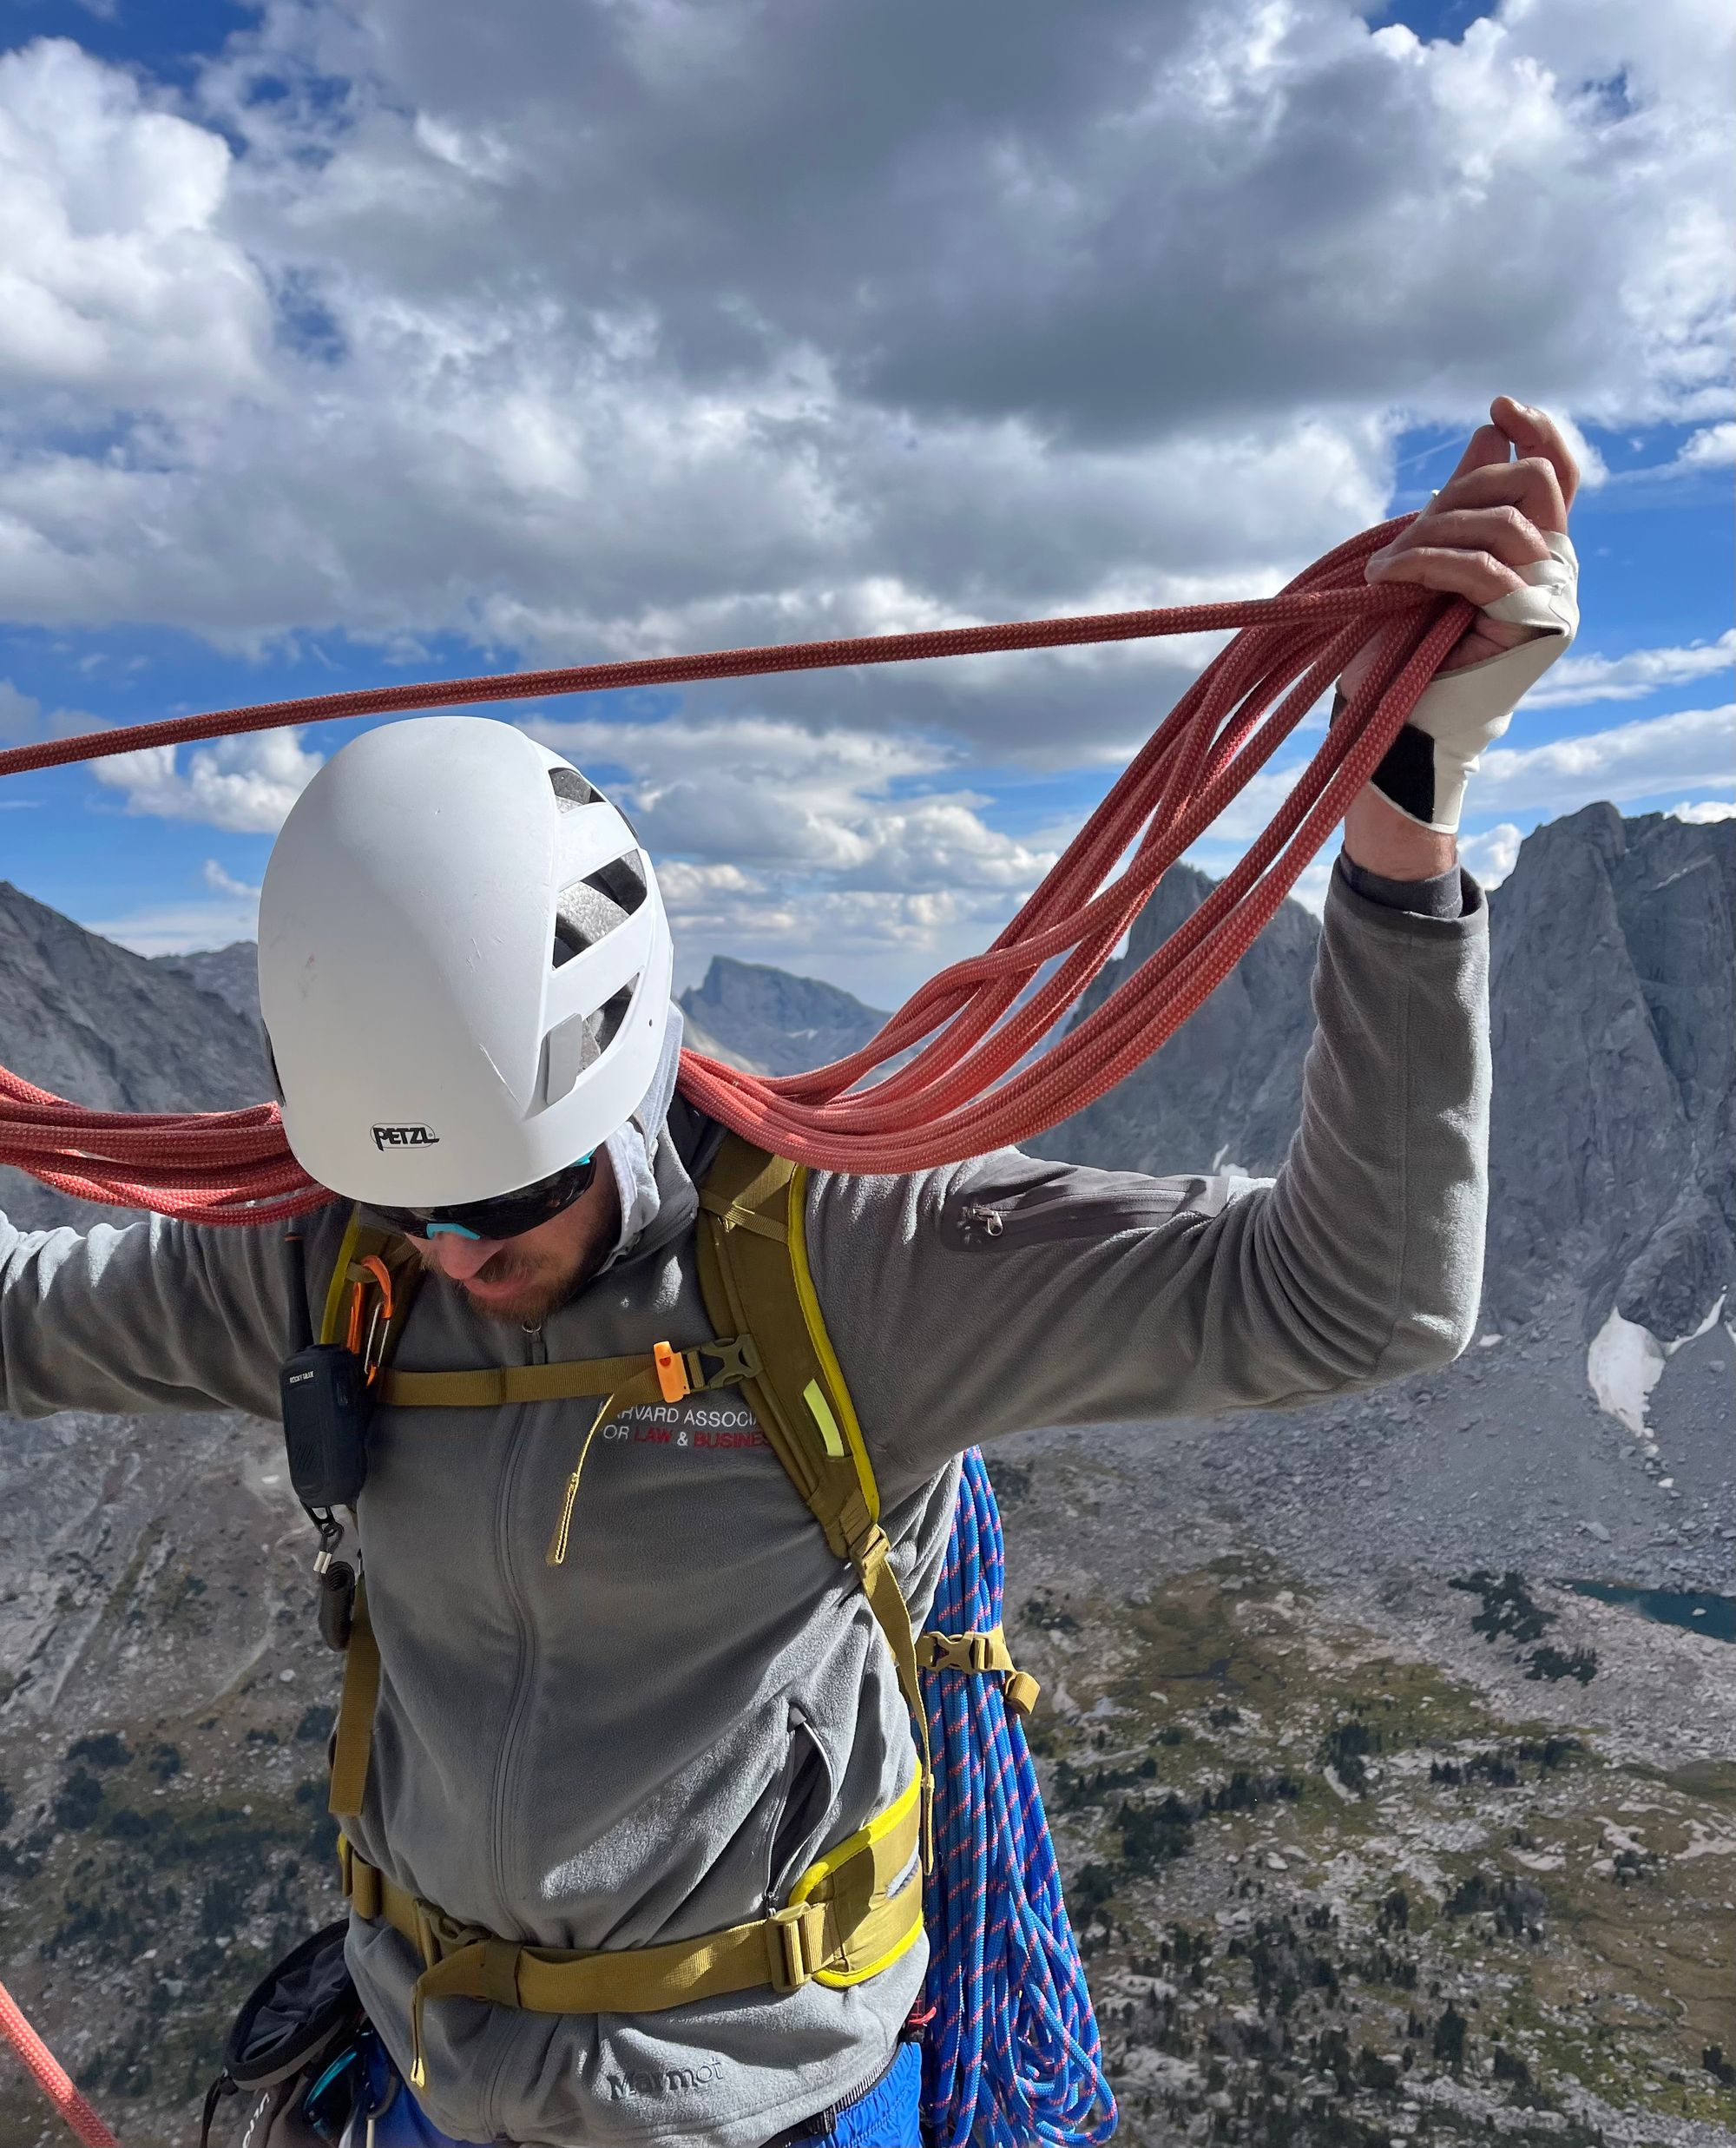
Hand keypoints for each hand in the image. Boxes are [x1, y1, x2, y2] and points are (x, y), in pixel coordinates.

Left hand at [1352, 396, 1579, 688]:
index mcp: (1536, 547)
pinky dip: (1426, 565)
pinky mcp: (1533, 627)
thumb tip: (1489, 431)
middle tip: (1407, 530)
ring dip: (1433, 534)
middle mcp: (1556, 568)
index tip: (1498, 408)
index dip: (1539, 432)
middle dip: (1461, 489)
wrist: (1392, 722)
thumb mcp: (1430, 556)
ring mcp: (1552, 597)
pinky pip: (1480, 569)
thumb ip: (1462, 499)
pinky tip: (1388, 576)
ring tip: (1383, 567)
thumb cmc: (1403, 649)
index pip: (1558, 475)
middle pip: (1532, 482)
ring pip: (1504, 521)